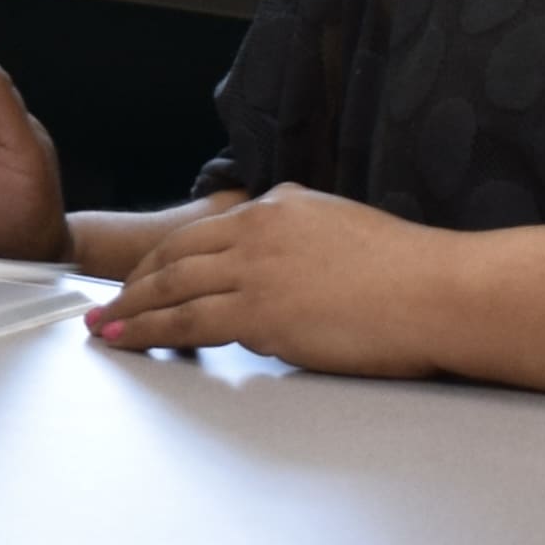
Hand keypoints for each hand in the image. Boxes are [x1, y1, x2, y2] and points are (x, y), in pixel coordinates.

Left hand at [85, 186, 445, 371]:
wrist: (440, 292)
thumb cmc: (411, 273)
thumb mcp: (346, 228)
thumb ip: (304, 236)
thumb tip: (285, 254)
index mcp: (281, 206)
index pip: (206, 230)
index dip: (168, 256)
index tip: (148, 272)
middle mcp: (259, 229)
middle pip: (176, 254)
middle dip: (136, 280)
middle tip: (109, 300)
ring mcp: (256, 269)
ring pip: (171, 286)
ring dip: (130, 308)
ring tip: (104, 325)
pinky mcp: (260, 312)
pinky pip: (187, 323)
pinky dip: (148, 331)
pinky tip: (128, 339)